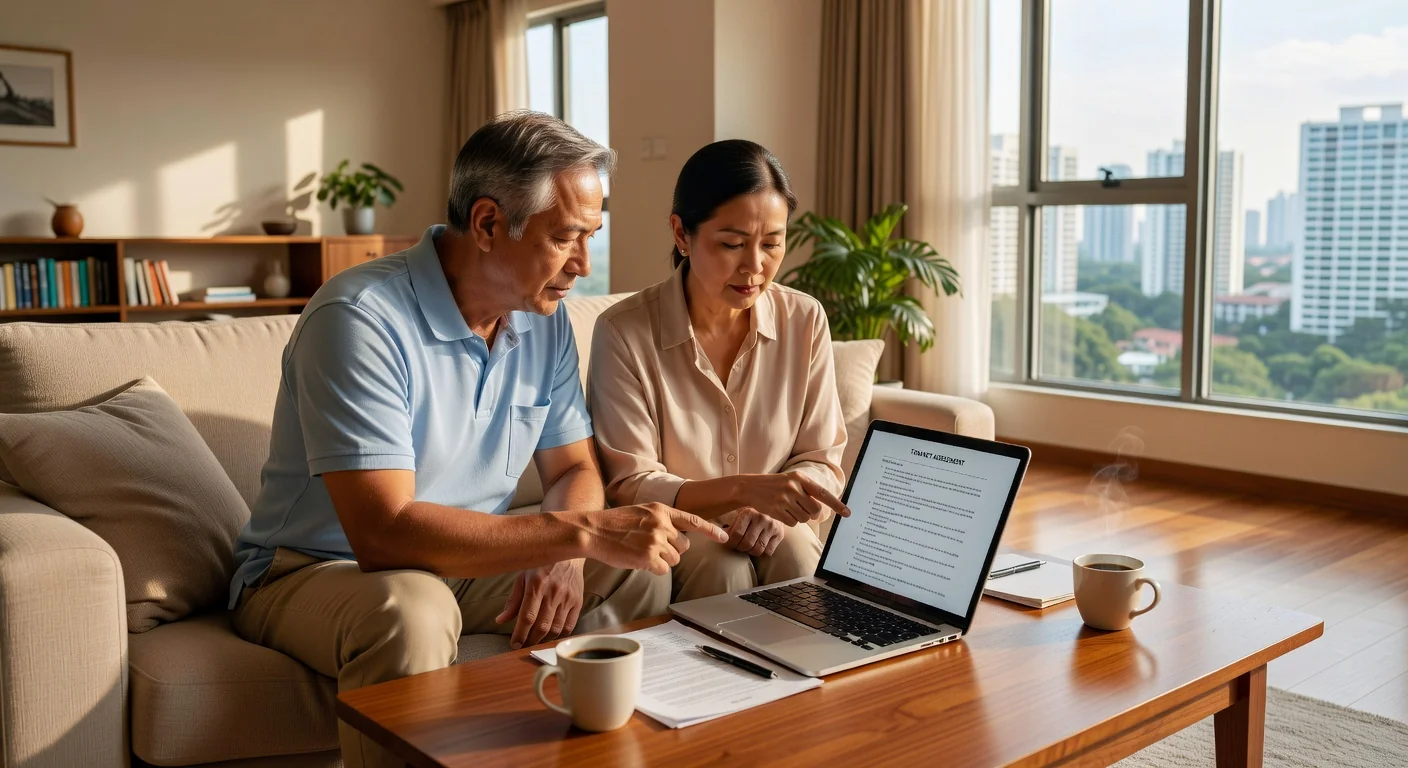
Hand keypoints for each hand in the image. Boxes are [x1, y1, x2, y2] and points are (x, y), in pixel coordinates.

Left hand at [495, 558, 583, 648]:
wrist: (569, 552)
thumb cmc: (542, 565)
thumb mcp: (523, 577)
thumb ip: (513, 600)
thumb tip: (500, 620)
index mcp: (536, 584)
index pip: (527, 616)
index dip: (520, 634)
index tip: (514, 644)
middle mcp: (553, 592)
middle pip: (542, 626)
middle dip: (531, 640)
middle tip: (524, 645)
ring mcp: (568, 597)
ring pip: (556, 628)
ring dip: (544, 640)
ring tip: (536, 641)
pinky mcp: (578, 601)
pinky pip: (570, 625)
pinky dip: (559, 634)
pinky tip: (551, 634)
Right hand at [578, 503, 727, 574]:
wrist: (592, 530)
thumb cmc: (613, 524)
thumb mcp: (641, 513)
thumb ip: (660, 520)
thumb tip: (677, 537)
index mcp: (661, 510)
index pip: (693, 520)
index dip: (710, 530)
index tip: (724, 537)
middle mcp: (662, 524)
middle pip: (684, 547)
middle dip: (672, 551)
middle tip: (651, 548)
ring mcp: (656, 540)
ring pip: (674, 560)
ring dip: (661, 561)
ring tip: (640, 552)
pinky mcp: (648, 557)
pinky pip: (663, 570)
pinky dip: (653, 569)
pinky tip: (637, 560)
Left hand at [720, 508, 784, 556]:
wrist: (773, 511)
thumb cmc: (751, 517)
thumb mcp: (740, 517)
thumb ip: (730, 527)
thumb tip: (719, 538)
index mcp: (748, 512)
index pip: (736, 534)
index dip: (730, 543)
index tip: (729, 544)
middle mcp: (761, 518)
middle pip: (747, 544)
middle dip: (740, 548)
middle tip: (739, 547)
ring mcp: (772, 526)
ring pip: (757, 550)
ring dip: (751, 552)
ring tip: (748, 547)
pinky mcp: (779, 534)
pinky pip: (768, 552)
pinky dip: (762, 553)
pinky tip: (759, 545)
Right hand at [739, 472, 848, 525]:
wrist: (750, 487)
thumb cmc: (775, 486)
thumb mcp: (791, 481)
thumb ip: (806, 490)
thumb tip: (820, 509)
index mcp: (800, 478)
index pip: (822, 493)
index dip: (837, 504)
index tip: (848, 513)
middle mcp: (793, 487)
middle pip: (815, 510)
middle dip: (811, 513)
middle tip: (801, 508)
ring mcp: (784, 499)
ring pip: (804, 518)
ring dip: (799, 517)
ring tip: (788, 508)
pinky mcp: (776, 510)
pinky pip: (793, 523)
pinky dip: (790, 521)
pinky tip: (781, 512)